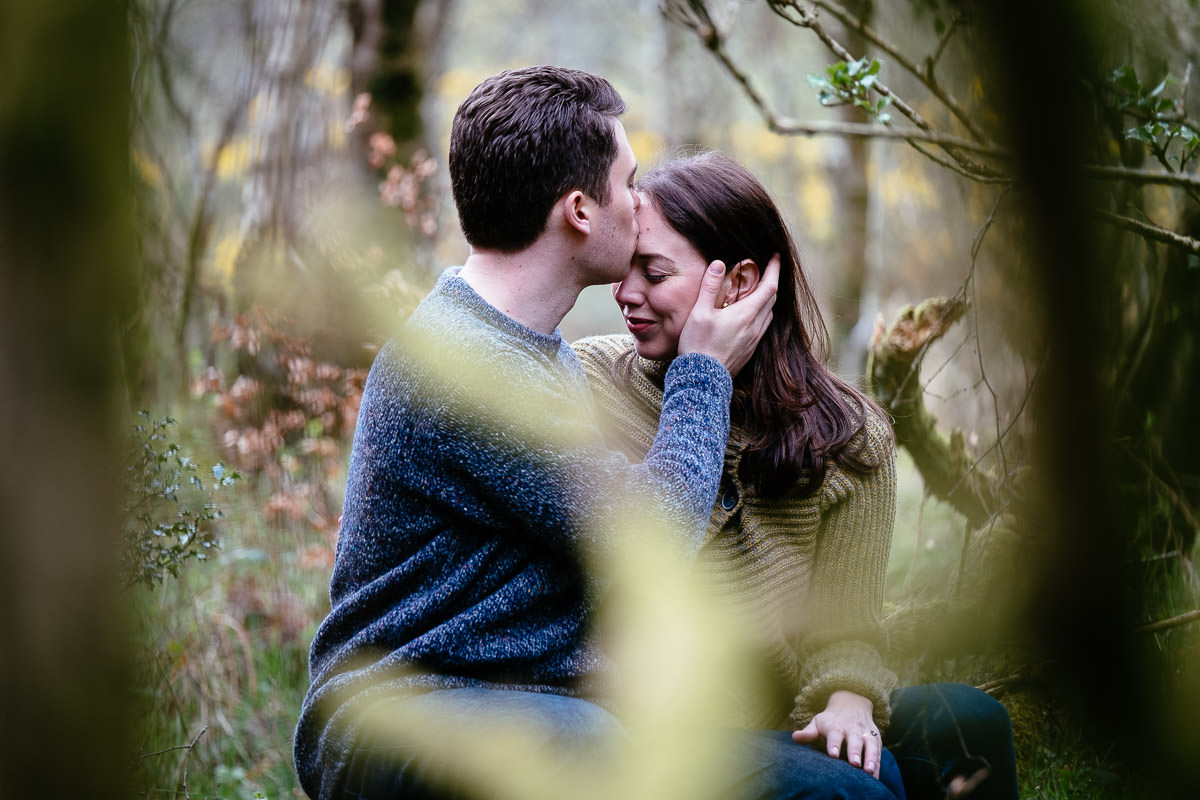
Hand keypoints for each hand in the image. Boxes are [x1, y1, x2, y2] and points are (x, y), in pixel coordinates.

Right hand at [677, 253, 778, 375]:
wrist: (703, 380)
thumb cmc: (699, 345)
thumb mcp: (699, 312)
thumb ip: (710, 286)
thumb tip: (719, 263)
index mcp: (746, 314)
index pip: (769, 286)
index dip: (774, 270)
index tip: (776, 257)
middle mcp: (755, 326)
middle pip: (772, 299)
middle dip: (772, 282)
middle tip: (766, 270)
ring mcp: (754, 340)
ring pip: (769, 313)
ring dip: (767, 299)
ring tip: (758, 290)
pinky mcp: (750, 350)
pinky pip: (763, 326)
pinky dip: (762, 313)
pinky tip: (751, 315)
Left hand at [791, 690, 881, 777]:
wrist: (852, 704)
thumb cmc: (830, 720)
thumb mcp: (818, 722)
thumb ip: (808, 732)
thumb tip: (795, 737)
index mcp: (836, 725)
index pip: (834, 734)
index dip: (834, 744)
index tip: (832, 755)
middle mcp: (853, 728)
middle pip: (855, 739)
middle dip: (855, 751)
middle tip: (854, 763)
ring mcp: (866, 733)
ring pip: (870, 744)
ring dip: (871, 757)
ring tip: (869, 771)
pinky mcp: (876, 738)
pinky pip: (879, 751)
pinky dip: (878, 764)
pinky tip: (876, 777)